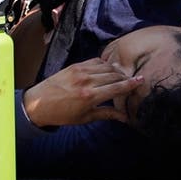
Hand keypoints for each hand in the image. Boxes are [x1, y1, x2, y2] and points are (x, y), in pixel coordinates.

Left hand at [21, 58, 142, 126]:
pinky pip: (95, 61)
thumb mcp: (85, 118)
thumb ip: (107, 114)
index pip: (117, 87)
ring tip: (120, 76)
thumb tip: (125, 118)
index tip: (141, 80)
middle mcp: (87, 81)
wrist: (39, 103)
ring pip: (106, 66)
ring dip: (116, 70)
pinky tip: (107, 70)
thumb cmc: (62, 114)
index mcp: (90, 96)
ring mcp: (80, 71)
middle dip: (125, 77)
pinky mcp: (75, 65)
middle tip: (131, 80)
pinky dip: (104, 64)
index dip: (131, 84)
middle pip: (114, 75)